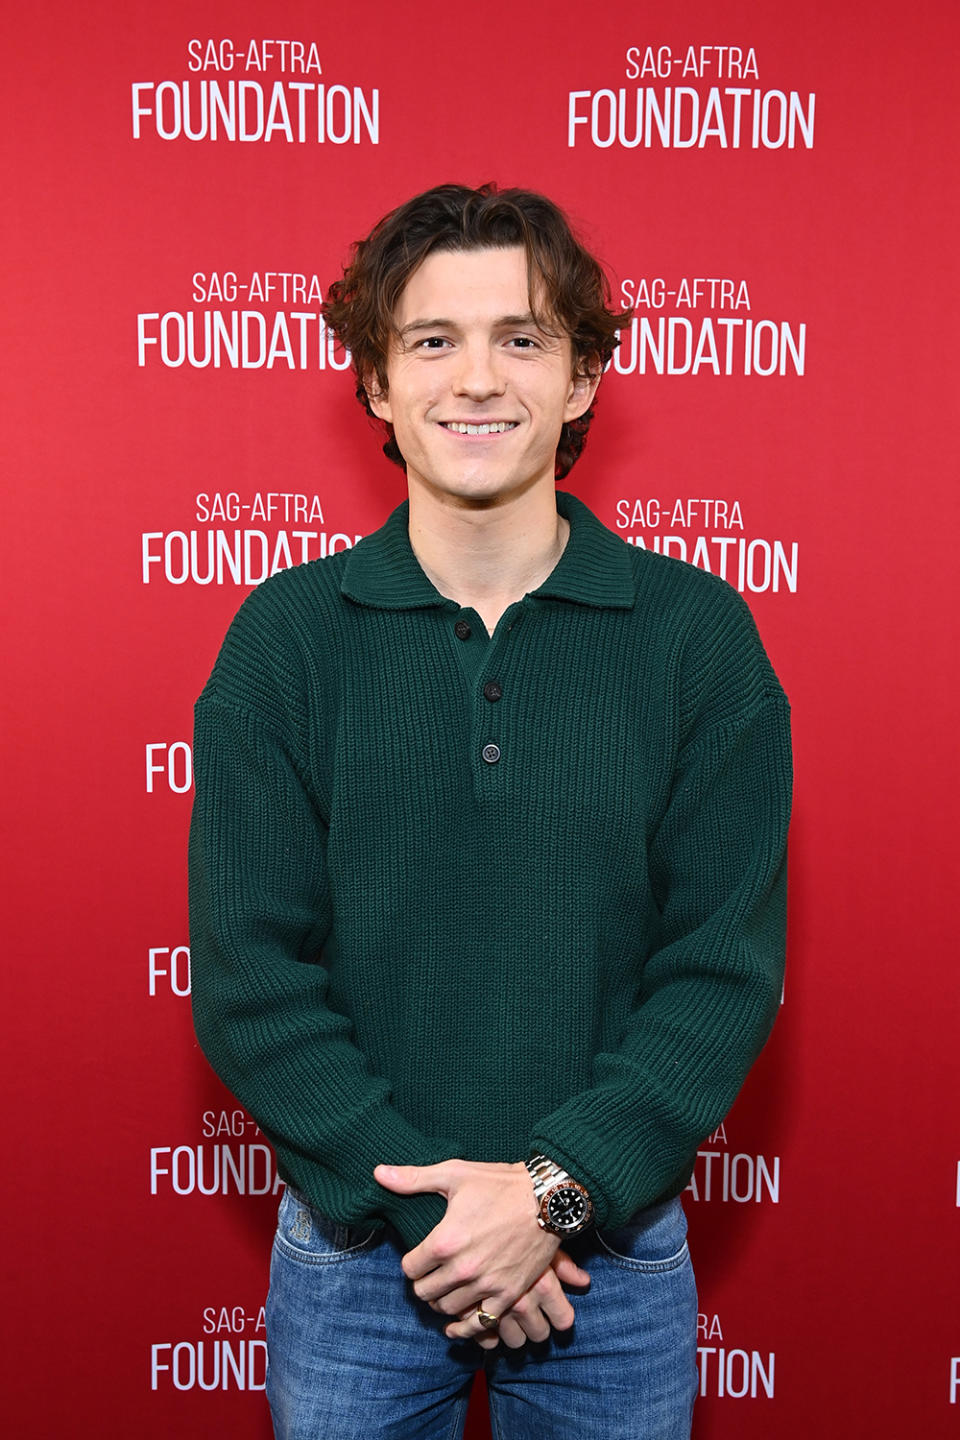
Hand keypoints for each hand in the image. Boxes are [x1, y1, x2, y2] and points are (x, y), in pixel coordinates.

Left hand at [374, 1159, 585, 1339]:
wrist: (548, 1198)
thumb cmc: (500, 1182)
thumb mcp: (455, 1173)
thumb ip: (413, 1179)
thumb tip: (378, 1173)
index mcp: (445, 1240)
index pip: (410, 1268)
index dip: (411, 1263)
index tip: (418, 1258)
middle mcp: (463, 1268)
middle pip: (425, 1292)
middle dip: (423, 1284)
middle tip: (429, 1275)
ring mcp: (486, 1284)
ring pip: (448, 1309)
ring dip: (442, 1302)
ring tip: (445, 1291)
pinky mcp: (508, 1294)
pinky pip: (479, 1324)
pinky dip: (465, 1327)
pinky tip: (458, 1324)